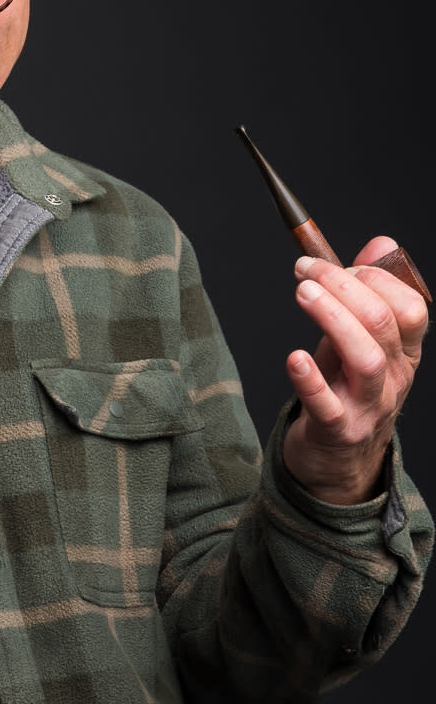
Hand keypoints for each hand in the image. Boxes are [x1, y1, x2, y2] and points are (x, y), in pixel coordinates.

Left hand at [281, 236, 427, 503]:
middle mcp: (394, 377)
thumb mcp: (360, 339)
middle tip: (305, 271)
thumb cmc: (345, 389)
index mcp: (405, 352)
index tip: (333, 264)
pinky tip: (294, 358)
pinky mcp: (337, 430)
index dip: (373, 277)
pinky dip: (311, 379)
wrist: (337, 460)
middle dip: (343, 286)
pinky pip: (328, 405)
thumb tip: (383, 242)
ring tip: (303, 294)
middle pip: (383, 322)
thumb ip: (370, 292)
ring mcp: (368, 406)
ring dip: (333, 319)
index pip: (409, 306)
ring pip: (366, 358)